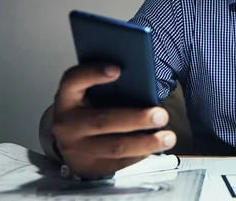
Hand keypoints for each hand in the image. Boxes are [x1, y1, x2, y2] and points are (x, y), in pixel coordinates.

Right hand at [51, 64, 176, 178]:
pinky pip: (119, 162)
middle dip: (136, 119)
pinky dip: (140, 154)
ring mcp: (76, 149)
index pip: (73, 81)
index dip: (92, 74)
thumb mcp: (89, 95)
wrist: (68, 142)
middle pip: (102, 121)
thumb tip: (144, 84)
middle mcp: (67, 124)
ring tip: (167, 137)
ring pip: (114, 147)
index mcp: (67, 99)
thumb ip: (109, 88)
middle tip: (161, 115)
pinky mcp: (88, 167)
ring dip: (145, 143)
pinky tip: (154, 148)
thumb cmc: (87, 110)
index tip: (117, 69)